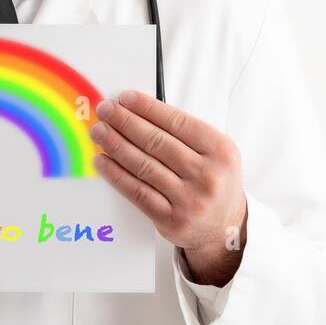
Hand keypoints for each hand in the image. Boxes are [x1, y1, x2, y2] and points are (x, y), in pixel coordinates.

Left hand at [89, 90, 246, 285]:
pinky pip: (137, 192)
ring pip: (144, 166)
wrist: (225, 225)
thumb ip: (185, 133)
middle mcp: (207, 175)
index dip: (147, 108)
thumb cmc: (215, 182)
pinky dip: (116, 174)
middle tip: (106, 110)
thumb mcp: (215, 152)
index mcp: (220, 151)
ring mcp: (189, 199)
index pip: (177, 122)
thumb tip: (141, 112)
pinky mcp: (171, 219)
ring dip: (116, 145)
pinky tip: (103, 161)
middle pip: (156, 142)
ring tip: (100, 131)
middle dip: (126, 122)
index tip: (126, 98)